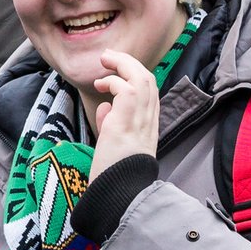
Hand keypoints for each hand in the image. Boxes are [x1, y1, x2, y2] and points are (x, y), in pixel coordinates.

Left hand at [90, 50, 159, 180]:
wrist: (119, 193)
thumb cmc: (114, 174)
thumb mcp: (113, 144)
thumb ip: (110, 123)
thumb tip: (104, 107)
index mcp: (147, 126)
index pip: (149, 92)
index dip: (134, 75)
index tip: (116, 70)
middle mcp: (149, 121)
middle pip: (148, 80)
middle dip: (129, 63)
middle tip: (109, 56)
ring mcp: (141, 120)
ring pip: (142, 78)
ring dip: (123, 64)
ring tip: (105, 59)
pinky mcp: (128, 121)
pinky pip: (127, 88)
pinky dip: (114, 81)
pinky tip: (101, 84)